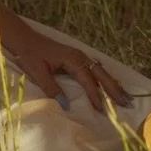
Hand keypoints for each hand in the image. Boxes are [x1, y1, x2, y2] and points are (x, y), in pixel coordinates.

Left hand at [1, 23, 129, 108]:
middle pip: (101, 74)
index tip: (102, 110)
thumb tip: (66, 105)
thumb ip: (52, 88)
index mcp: (72, 59)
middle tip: (126, 103)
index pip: (88, 80)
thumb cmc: (30, 55)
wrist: (25, 39)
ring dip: (113, 84)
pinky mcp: (78, 58)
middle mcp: (80, 57)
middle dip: (114, 89)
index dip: (95, 95)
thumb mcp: (38, 72)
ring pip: (101, 71)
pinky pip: (96, 69)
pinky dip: (105, 79)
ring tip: (125, 97)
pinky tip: (111, 85)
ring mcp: (80, 56)